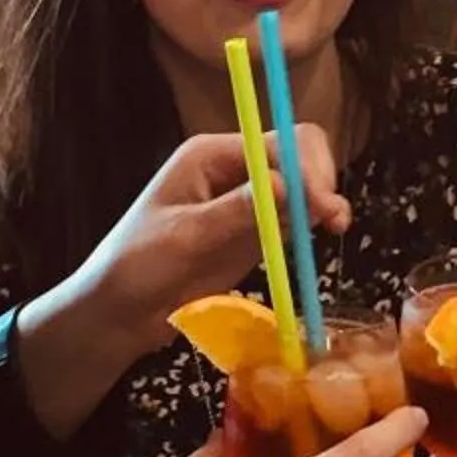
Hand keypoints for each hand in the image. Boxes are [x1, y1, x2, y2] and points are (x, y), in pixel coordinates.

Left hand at [66, 128, 351, 364]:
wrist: (119, 313)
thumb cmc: (136, 266)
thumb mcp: (182, 238)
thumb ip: (234, 213)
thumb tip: (284, 186)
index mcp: (210, 156)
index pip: (275, 144)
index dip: (304, 169)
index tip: (319, 205)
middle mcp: (234, 170)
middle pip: (296, 156)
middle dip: (319, 181)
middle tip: (335, 220)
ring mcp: (247, 202)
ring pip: (300, 186)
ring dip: (322, 202)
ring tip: (337, 226)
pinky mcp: (255, 233)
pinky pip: (293, 218)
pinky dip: (311, 224)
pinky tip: (320, 237)